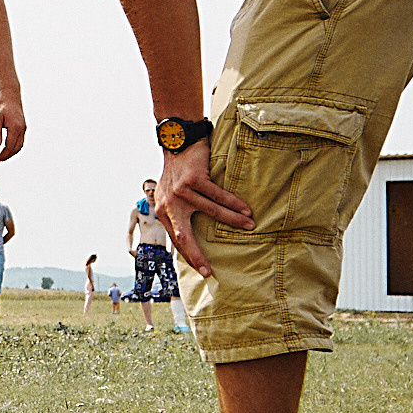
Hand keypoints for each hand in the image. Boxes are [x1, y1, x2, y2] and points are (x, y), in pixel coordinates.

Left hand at [0, 88, 25, 161]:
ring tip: (1, 156)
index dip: (2, 155)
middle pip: (16, 148)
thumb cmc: (1, 103)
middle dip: (6, 156)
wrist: (10, 93)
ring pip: (19, 145)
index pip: (9, 147)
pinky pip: (20, 140)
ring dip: (11, 153)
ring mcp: (23, 128)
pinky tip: (7, 148)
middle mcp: (22, 129)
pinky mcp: (23, 126)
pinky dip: (14, 147)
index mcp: (15, 128)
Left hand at [153, 140, 253, 277]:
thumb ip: (177, 213)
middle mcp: (169, 204)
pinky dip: (233, 203)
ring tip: (248, 226)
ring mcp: (180, 192)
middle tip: (208, 270)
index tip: (202, 270)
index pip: (175, 239)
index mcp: (164, 211)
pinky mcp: (193, 180)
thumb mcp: (171, 195)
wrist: (177, 142)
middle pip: (183, 236)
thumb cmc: (178, 171)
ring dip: (232, 220)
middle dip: (196, 254)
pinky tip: (245, 209)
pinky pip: (217, 196)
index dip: (188, 255)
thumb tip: (191, 235)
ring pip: (210, 212)